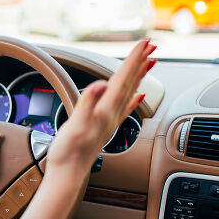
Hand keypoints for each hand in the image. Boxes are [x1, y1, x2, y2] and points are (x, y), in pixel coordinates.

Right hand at [47, 39, 156, 180]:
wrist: (68, 175)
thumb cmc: (68, 153)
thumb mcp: (74, 125)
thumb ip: (87, 103)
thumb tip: (101, 85)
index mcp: (105, 110)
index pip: (123, 79)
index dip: (133, 60)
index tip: (144, 43)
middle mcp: (112, 115)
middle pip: (130, 83)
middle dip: (140, 62)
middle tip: (150, 45)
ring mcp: (110, 122)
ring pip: (129, 93)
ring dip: (138, 76)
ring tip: (149, 62)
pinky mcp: (105, 128)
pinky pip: (124, 108)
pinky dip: (133, 98)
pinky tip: (139, 94)